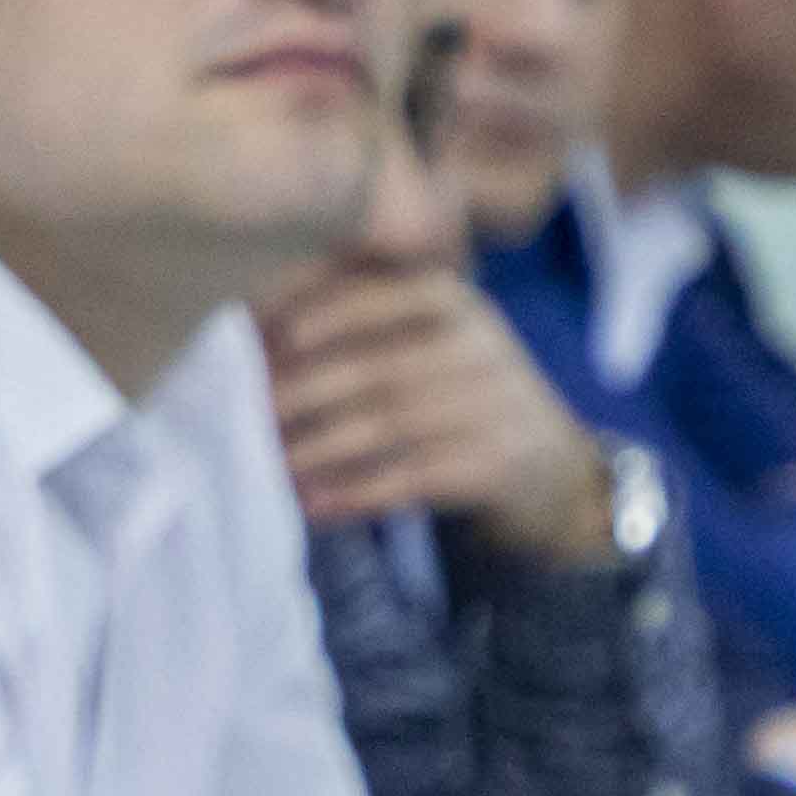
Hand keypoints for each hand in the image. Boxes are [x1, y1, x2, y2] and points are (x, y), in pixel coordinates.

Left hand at [260, 264, 619, 564]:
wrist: (555, 470)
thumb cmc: (464, 397)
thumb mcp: (428, 341)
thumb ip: (360, 323)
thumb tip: (254, 327)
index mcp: (451, 296)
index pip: (363, 292)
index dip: (298, 315)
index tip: (242, 340)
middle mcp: (476, 340)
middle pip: (366, 364)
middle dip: (295, 391)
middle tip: (240, 415)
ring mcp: (491, 403)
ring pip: (384, 424)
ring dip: (314, 447)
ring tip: (264, 463)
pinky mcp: (495, 464)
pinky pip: (410, 477)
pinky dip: (355, 492)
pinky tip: (312, 503)